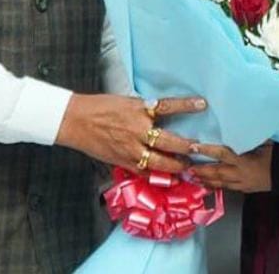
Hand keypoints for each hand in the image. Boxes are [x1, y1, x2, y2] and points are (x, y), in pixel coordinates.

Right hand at [56, 93, 206, 173]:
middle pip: (169, 142)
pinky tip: (167, 177)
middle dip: (186, 147)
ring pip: (160, 163)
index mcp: (138, 110)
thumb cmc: (100, 107)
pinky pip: (145, 171)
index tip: (202, 104)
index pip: (167, 106)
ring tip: (187, 167)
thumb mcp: (126, 101)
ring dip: (176, 166)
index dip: (186, 105)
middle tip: (199, 149)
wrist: (76, 120)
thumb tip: (161, 111)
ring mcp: (131, 149)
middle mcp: (137, 131)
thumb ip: (144, 109)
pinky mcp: (123, 162)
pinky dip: (157, 174)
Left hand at [190, 142, 272, 192]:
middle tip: (187, 169)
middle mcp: (241, 173)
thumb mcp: (262, 142)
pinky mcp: (245, 189)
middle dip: (201, 171)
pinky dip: (217, 186)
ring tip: (193, 178)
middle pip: (217, 172)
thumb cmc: (277, 154)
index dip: (207, 150)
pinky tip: (209, 186)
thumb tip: (234, 124)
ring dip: (206, 181)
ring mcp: (242, 183)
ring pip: (220, 183)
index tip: (194, 146)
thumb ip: (246, 137)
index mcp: (245, 160)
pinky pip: (228, 188)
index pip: (222, 153)